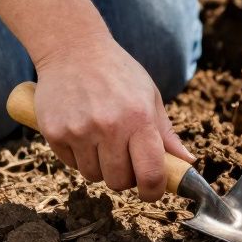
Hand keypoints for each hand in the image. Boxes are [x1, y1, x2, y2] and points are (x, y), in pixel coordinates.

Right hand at [32, 33, 193, 201]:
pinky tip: (82, 132)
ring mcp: (79, 130)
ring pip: (93, 175)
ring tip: (102, 141)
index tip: (151, 192)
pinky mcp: (54, 132)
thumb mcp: (150, 97)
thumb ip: (166, 134)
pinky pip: (70, 164)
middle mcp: (109, 127)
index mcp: (139, 119)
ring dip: (100, 167)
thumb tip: (187, 162)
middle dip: (125, 178)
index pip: (150, 173)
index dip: (153, 191)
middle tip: (125, 159)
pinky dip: (78, 156)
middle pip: (119, 181)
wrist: (73, 49)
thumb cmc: (119, 74)